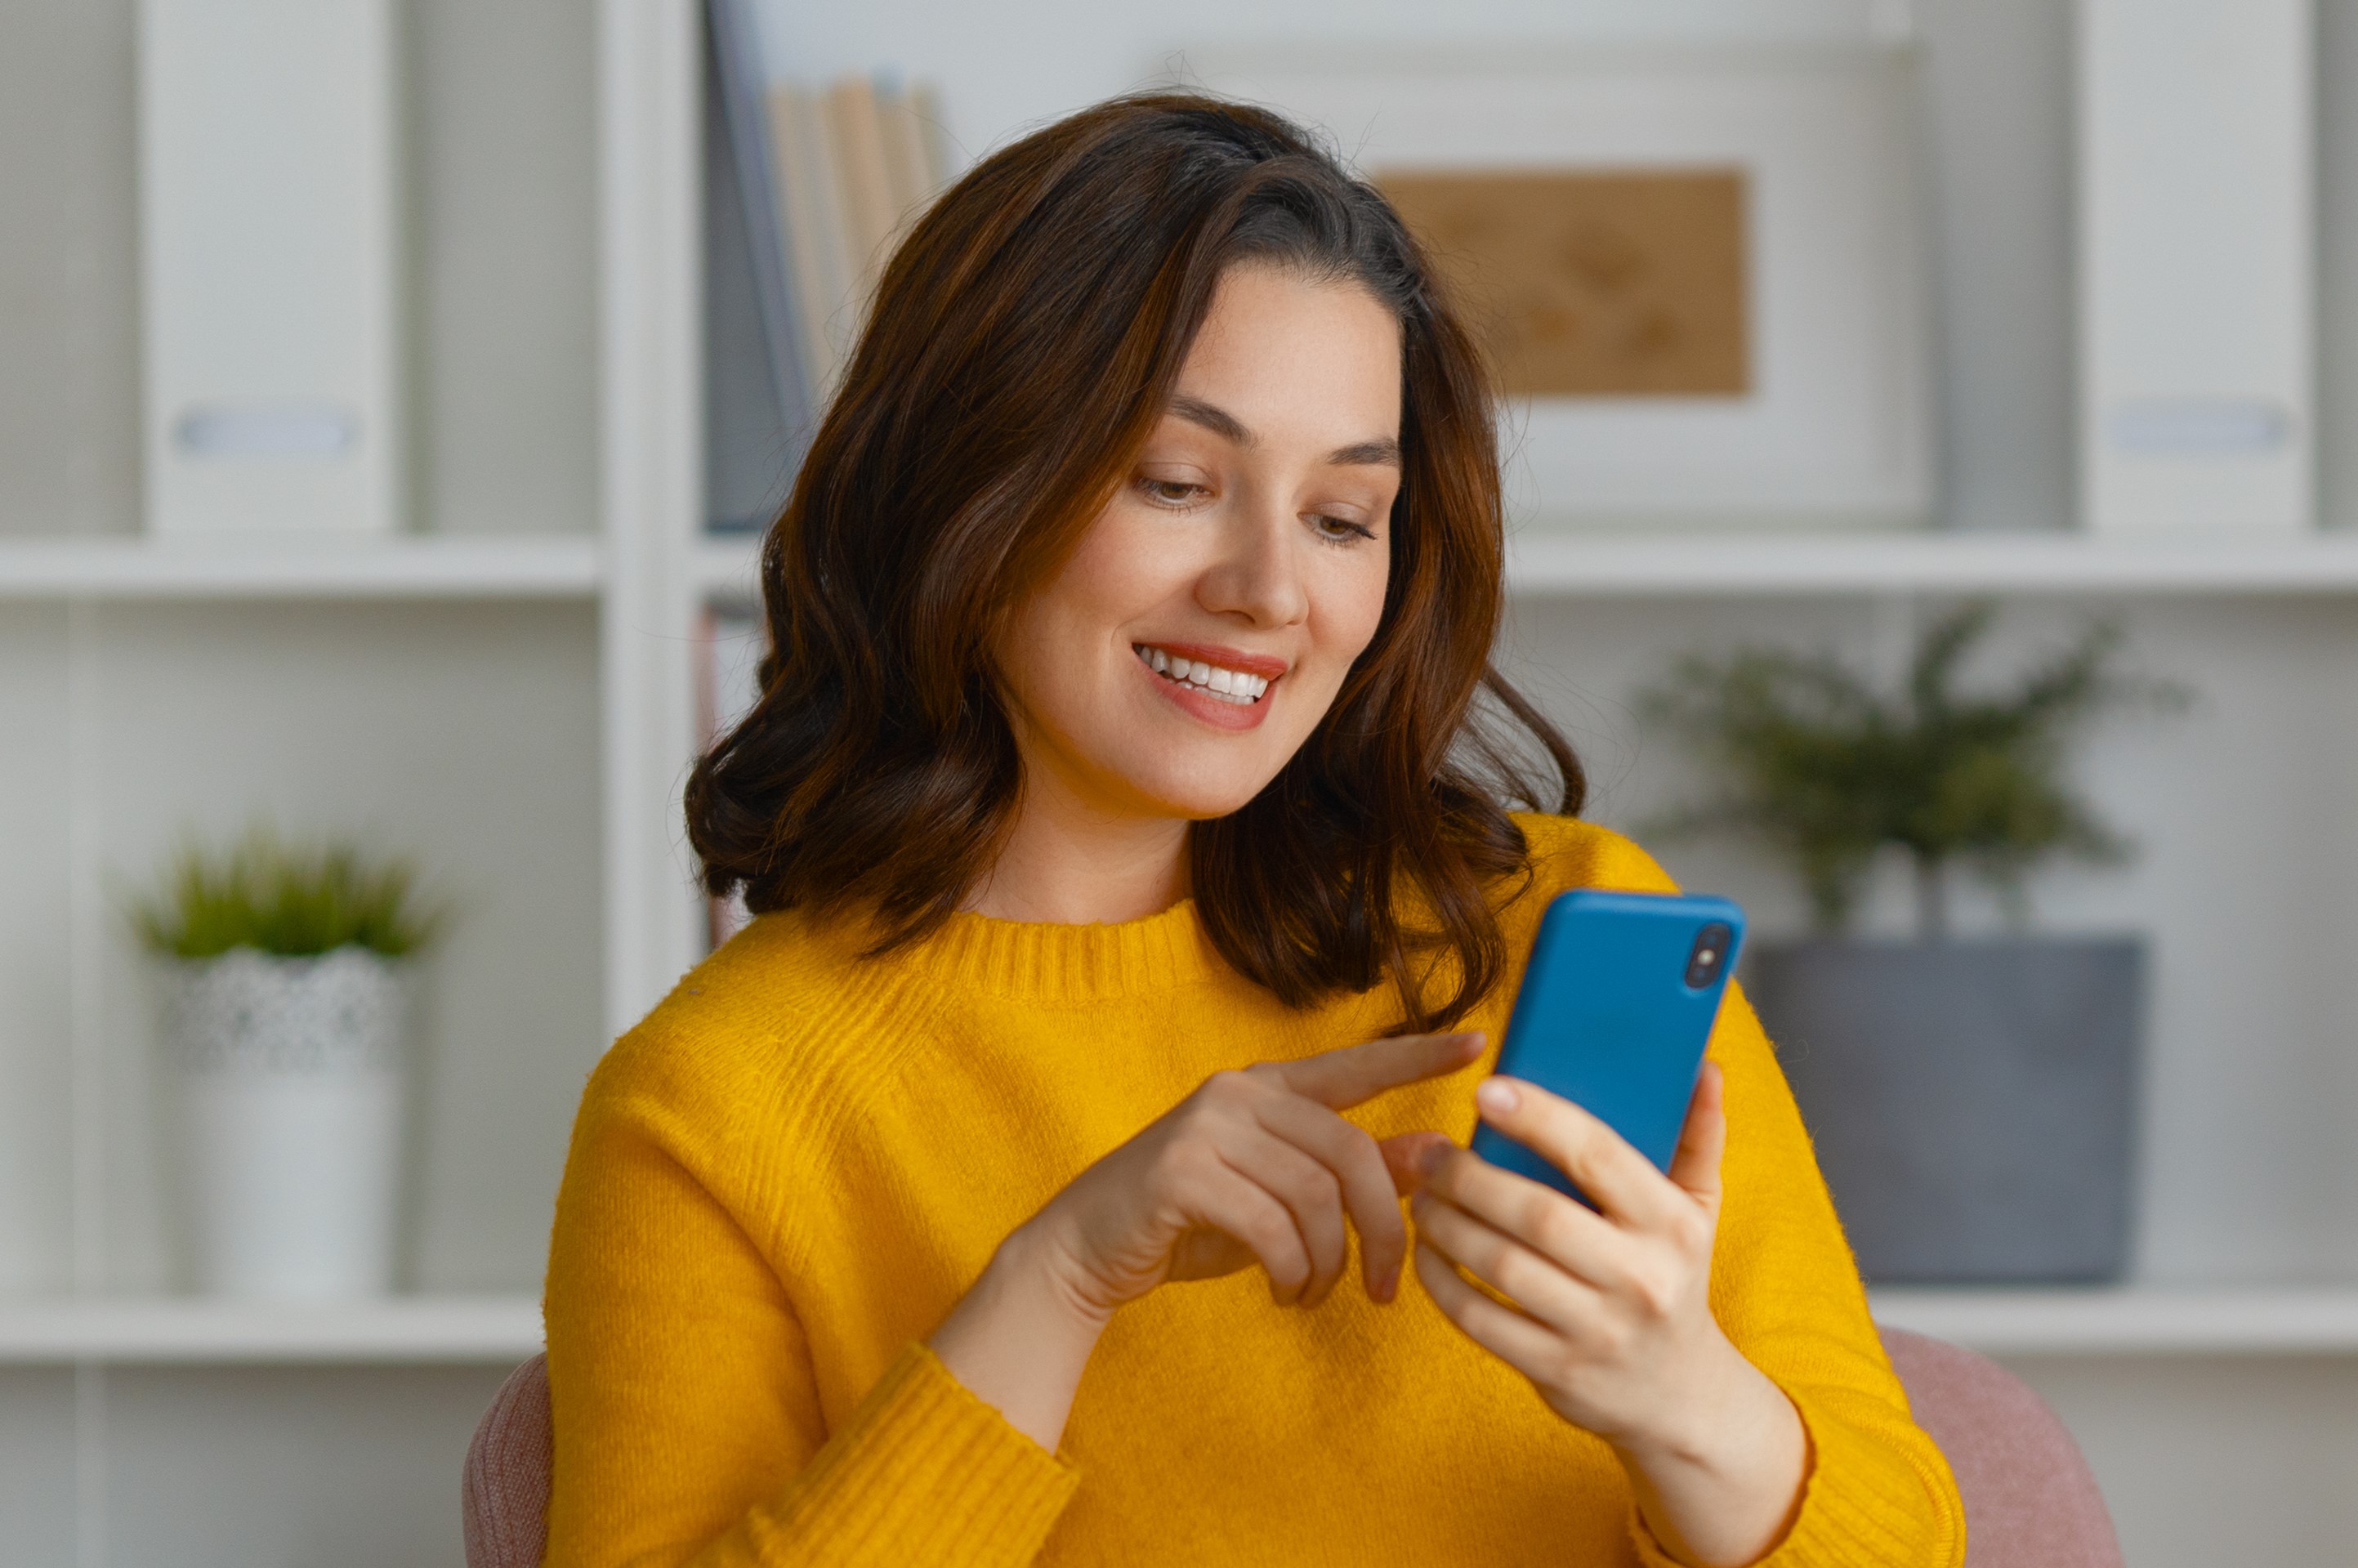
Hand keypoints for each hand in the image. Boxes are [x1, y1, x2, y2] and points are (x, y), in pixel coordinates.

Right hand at [1033, 1028, 1486, 1319]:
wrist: (1089, 1247)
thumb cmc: (1192, 1221)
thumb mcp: (1281, 1197)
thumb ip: (1351, 1174)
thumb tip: (1436, 1155)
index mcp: (1268, 1088)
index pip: (1356, 1066)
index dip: (1417, 1057)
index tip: (1478, 1045)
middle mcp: (1239, 1093)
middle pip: (1350, 1154)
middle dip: (1381, 1230)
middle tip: (1384, 1288)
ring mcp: (1207, 1126)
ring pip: (1315, 1198)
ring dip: (1329, 1265)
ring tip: (1312, 1294)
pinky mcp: (1181, 1172)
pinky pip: (1272, 1228)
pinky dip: (1292, 1273)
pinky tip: (1283, 1292)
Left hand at [1404, 1063, 1805, 1567]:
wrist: (1681, 1396)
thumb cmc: (1675, 1278)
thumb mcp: (1699, 1209)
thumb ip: (1698, 1135)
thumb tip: (1704, 1065)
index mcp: (1672, 1225)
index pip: (1600, 1156)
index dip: (1540, 1119)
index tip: (1487, 1089)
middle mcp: (1641, 1279)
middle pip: (1537, 1214)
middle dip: (1470, 1176)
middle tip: (1431, 1152)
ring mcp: (1598, 1331)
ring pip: (1501, 1266)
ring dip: (1445, 1223)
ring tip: (1421, 1194)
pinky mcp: (1558, 1371)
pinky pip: (1481, 1319)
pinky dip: (1441, 1281)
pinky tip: (1426, 1250)